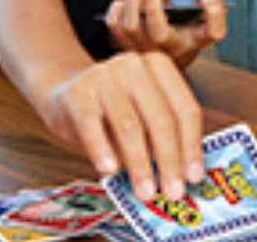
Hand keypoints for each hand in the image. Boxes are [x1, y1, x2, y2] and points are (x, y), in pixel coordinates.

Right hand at [38, 50, 203, 204]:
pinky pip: (92, 125)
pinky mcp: (77, 91)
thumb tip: (181, 176)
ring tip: (144, 190)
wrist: (63, 91)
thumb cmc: (111, 110)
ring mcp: (103, 75)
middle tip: (172, 191)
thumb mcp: (142, 115)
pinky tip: (109, 170)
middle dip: (169, 160)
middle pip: (160, 118)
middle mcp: (133, 65)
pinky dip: (102, 150)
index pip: (184, 109)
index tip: (193, 177)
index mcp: (158, 67)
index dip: (191, 146)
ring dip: (140, 164)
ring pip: (129, 125)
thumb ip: (161, 138)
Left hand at [104, 0, 225, 67]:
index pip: (214, 32)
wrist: (170, 52)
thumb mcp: (206, 10)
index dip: (213, 11)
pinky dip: (118, 7)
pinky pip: (114, 25)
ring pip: (131, 27)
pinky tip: (129, 3)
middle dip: (152, 6)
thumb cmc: (187, 26)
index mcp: (196, 39)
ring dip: (133, 1)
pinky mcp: (126, 45)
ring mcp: (147, 50)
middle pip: (159, 35)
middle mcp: (173, 50)